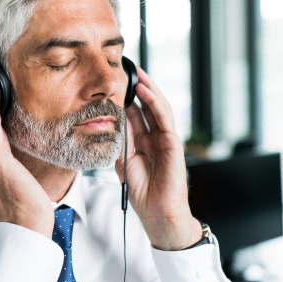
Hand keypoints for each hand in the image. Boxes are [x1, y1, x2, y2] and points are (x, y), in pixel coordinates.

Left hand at [115, 67, 201, 250]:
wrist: (157, 213)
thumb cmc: (142, 192)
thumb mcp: (123, 162)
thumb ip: (119, 141)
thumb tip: (110, 120)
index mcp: (143, 141)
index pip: (134, 112)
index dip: (125, 96)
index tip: (113, 82)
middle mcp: (154, 136)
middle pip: (146, 105)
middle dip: (137, 86)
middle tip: (125, 68)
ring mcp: (165, 138)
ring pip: (157, 106)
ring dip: (147, 87)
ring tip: (136, 72)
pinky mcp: (173, 143)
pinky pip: (164, 118)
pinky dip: (155, 102)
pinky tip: (145, 90)